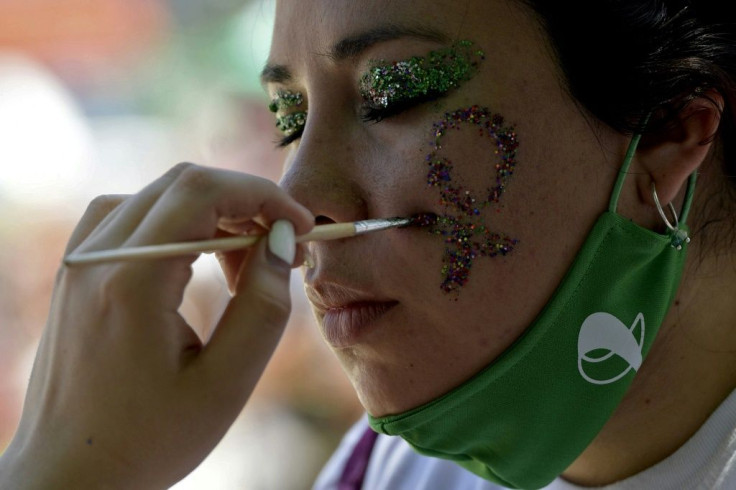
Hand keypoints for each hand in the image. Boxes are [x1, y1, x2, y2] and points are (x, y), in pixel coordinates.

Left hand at [0, 163, 312, 488]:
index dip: (264, 196)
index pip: (203, 191)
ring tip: (242, 267)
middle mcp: (95, 257)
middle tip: (282, 248)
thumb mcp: (226, 383)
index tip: (302, 225)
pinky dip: (177, 224)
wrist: (68, 475)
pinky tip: (195, 262)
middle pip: (182, 185)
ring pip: (158, 196)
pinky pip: (131, 218)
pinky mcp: (76, 271)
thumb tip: (281, 240)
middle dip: (245, 204)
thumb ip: (263, 306)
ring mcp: (78, 261)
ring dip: (212, 215)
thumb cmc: (148, 439)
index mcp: (131, 281)